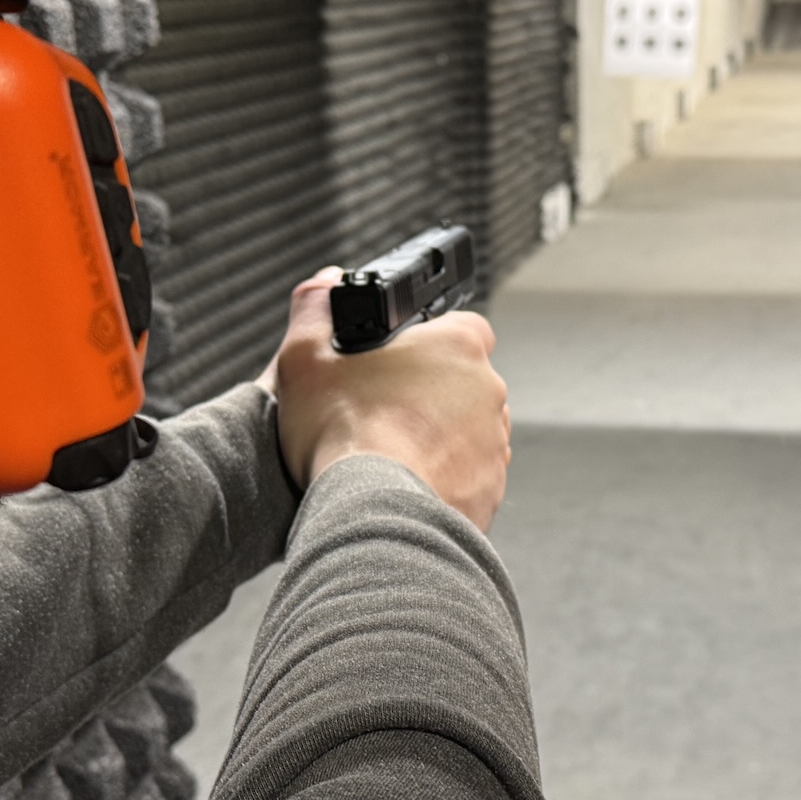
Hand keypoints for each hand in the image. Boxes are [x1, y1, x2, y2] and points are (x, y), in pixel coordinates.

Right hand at [259, 267, 511, 531]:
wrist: (372, 515)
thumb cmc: (343, 435)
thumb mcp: (306, 357)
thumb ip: (315, 307)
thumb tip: (326, 284)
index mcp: (458, 347)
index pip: (459, 327)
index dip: (427, 343)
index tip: (398, 362)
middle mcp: (489, 392)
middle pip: (462, 382)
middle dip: (429, 395)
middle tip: (383, 413)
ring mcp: (494, 445)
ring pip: (467, 432)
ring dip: (438, 439)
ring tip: (391, 455)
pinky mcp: (490, 492)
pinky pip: (468, 478)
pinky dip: (442, 481)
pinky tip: (405, 487)